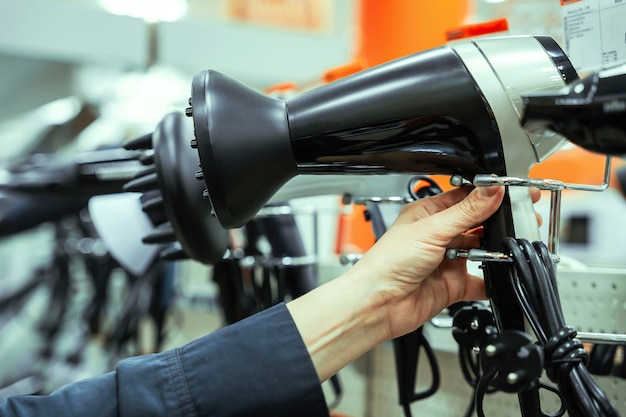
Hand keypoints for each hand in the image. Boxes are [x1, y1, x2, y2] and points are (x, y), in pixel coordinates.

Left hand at [288, 184, 540, 381]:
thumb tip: (492, 190)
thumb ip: (466, 212)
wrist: (378, 304)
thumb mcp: (432, 230)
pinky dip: (492, 281)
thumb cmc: (388, 263)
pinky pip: (480, 282)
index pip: (466, 198)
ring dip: (496, 250)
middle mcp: (438, 236)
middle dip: (498, 222)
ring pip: (482, 252)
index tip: (515, 192)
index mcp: (429, 214)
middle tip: (524, 219)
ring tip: (514, 245)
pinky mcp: (452, 285)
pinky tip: (502, 276)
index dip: (490, 194)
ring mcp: (447, 261)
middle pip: (477, 224)